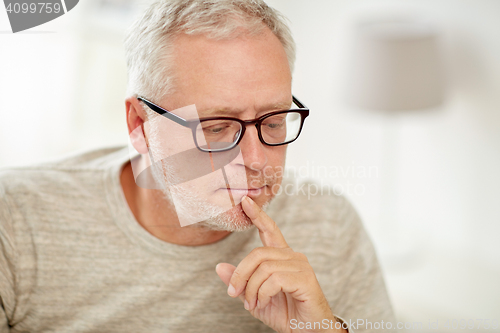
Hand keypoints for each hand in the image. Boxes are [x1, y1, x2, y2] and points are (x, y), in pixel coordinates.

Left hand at [216, 196, 344, 332]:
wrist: (307, 332)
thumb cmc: (286, 313)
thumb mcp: (255, 298)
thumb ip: (240, 282)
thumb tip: (220, 267)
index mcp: (282, 257)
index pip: (270, 230)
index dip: (258, 215)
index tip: (245, 201)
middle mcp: (293, 257)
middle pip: (258, 254)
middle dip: (241, 274)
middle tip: (234, 294)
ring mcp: (300, 266)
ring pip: (264, 268)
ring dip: (251, 289)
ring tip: (252, 304)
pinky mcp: (305, 278)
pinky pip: (274, 279)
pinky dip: (262, 293)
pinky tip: (262, 303)